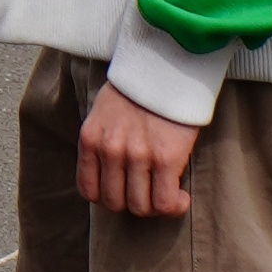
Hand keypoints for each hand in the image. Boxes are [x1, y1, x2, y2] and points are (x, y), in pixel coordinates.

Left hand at [76, 76, 201, 219]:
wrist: (167, 64)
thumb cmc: (138, 90)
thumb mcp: (104, 113)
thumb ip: (102, 143)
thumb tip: (110, 176)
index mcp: (90, 139)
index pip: (89, 191)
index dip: (108, 199)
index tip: (125, 192)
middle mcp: (110, 149)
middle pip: (115, 203)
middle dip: (133, 203)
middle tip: (150, 192)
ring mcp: (137, 155)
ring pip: (140, 207)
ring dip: (155, 206)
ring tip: (167, 194)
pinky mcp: (165, 157)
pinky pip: (165, 202)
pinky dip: (175, 206)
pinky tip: (182, 197)